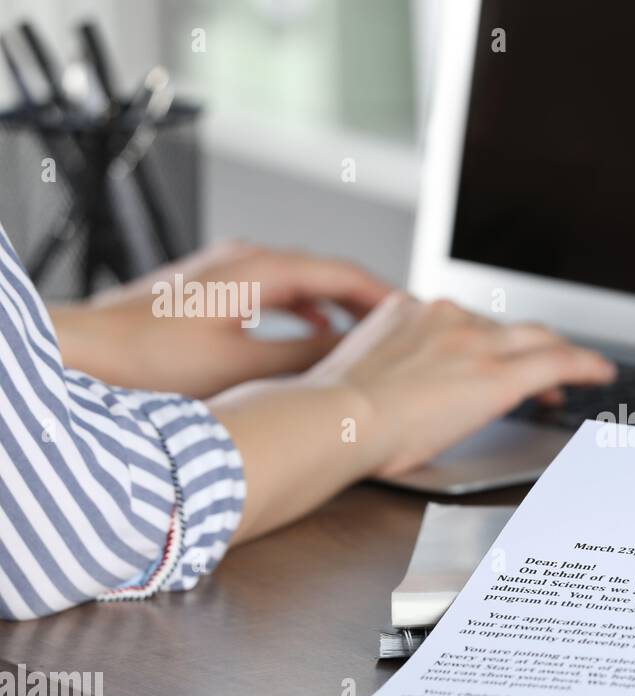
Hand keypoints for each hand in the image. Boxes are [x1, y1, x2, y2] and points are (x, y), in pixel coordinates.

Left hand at [52, 241, 391, 396]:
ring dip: (337, 308)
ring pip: (303, 283)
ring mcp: (229, 272)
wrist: (89, 351)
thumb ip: (302, 360)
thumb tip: (348, 358)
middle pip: (327, 273)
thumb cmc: (150, 358)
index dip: (386, 297)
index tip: (416, 316)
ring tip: (368, 335)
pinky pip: (279, 292)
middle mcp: (247, 260)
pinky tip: (314, 337)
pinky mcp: (214, 290)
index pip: (344, 273)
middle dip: (368, 302)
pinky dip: (307, 311)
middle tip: (403, 328)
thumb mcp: (241, 367)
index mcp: (261, 268)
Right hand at [209, 295, 615, 541]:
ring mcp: (476, 343)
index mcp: (411, 312)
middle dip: (532, 346)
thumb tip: (396, 387)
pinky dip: (585, 364)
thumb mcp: (361, 370)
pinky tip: (601, 374)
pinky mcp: (498, 374)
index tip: (499, 354)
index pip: (468, 320)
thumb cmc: (335, 413)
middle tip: (548, 370)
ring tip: (575, 378)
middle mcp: (448, 317)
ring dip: (558, 359)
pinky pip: (558, 360)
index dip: (493, 340)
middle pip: (507, 326)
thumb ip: (388, 364)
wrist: (338, 419)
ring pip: (538, 340)